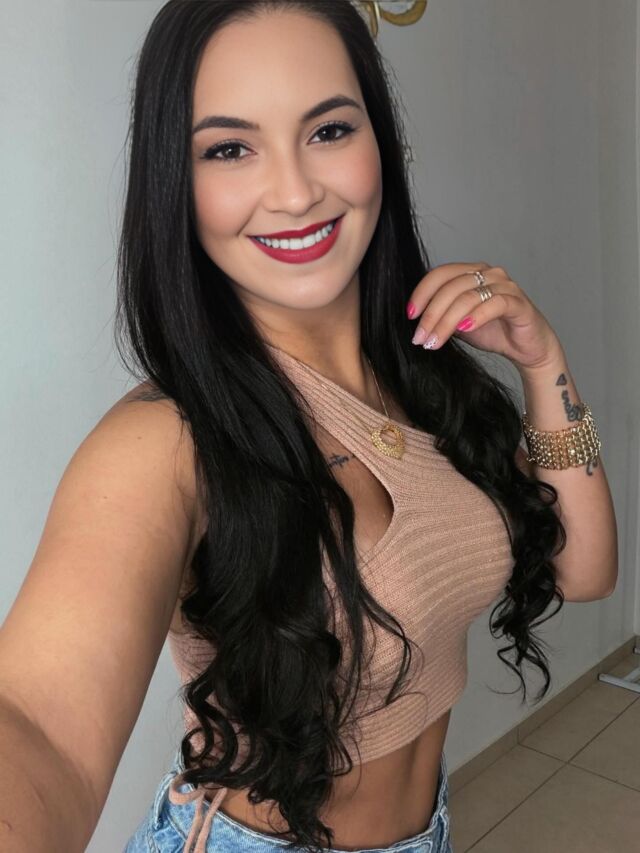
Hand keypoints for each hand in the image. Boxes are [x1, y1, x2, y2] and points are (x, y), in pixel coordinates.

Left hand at [407, 262, 563, 372]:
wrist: (526, 349)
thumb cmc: (494, 332)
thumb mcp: (458, 324)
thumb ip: (441, 315)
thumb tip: (414, 320)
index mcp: (471, 273)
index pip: (441, 274)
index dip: (422, 293)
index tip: (409, 315)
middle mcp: (488, 274)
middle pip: (451, 287)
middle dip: (431, 314)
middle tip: (419, 338)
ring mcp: (505, 286)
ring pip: (468, 297)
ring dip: (446, 322)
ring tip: (434, 342)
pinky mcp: (519, 303)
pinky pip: (494, 304)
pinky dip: (476, 316)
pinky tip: (464, 329)